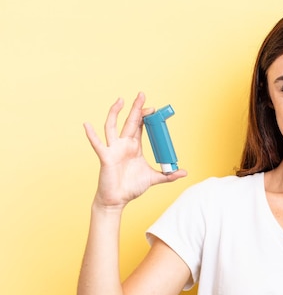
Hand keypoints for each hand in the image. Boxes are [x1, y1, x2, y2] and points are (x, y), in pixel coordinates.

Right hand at [84, 92, 186, 208]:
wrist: (118, 200)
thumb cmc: (132, 188)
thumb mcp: (153, 179)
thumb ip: (168, 176)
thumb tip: (184, 172)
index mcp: (134, 147)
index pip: (140, 126)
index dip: (146, 117)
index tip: (154, 109)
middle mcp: (123, 145)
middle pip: (130, 122)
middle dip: (136, 108)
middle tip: (142, 94)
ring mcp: (113, 149)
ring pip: (112, 127)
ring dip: (115, 113)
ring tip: (121, 100)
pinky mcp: (106, 157)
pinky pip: (98, 145)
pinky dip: (91, 135)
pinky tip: (87, 125)